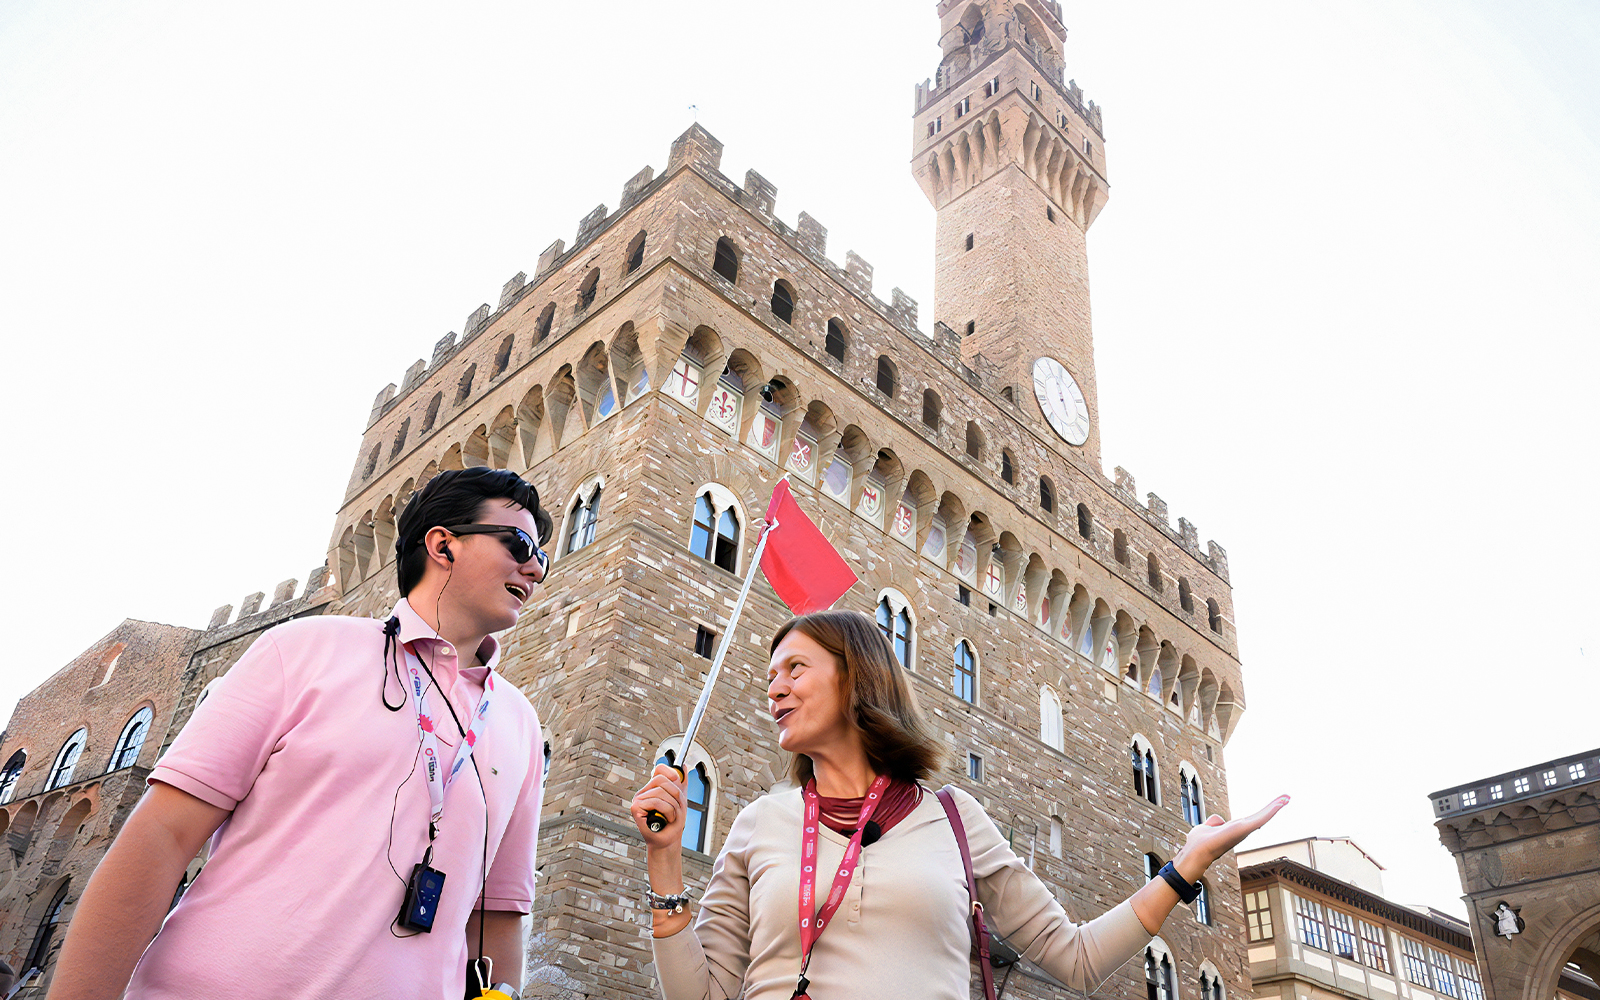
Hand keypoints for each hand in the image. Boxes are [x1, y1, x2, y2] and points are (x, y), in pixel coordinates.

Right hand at [630, 763, 687, 850]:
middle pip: (661, 779)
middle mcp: (643, 792)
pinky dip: (666, 811)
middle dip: (675, 794)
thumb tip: (683, 767)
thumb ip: (681, 783)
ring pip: (659, 792)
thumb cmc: (673, 823)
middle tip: (677, 807)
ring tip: (672, 816)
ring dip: (672, 806)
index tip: (677, 782)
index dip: (671, 773)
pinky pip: (655, 802)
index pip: (659, 769)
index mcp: (652, 788)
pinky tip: (666, 819)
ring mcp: (638, 800)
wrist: (668, 840)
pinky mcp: (635, 808)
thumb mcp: (681, 800)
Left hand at [1174, 794, 1289, 879]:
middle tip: (1286, 797)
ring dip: (1275, 806)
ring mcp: (1244, 830)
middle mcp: (1242, 830)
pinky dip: (1271, 810)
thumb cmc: (1199, 843)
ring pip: (1263, 816)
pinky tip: (1280, 803)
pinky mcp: (1244, 829)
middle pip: (1261, 816)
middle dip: (1274, 806)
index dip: (1262, 811)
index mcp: (1235, 829)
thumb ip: (1213, 823)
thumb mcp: (1207, 827)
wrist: (1196, 852)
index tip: (1274, 804)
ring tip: (1286, 797)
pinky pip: (1261, 818)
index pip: (1252, 818)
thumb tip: (1217, 820)